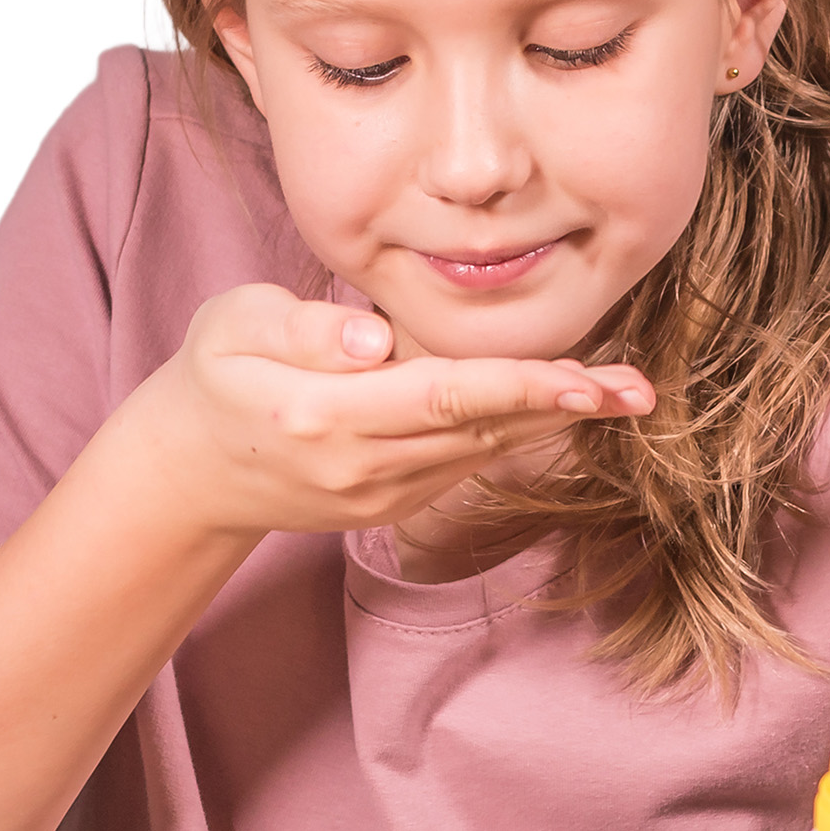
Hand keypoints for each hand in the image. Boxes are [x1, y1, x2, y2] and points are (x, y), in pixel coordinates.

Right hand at [102, 282, 650, 539]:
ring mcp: (380, 495)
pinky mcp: (393, 504)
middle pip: (478, 429)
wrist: (190, 473)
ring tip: (625, 392)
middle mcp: (360, 467)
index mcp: (320, 416)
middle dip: (563, 407)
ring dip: (554, 421)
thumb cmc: (214, 376)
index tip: (583, 380)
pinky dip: (517, 432)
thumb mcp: (232, 327)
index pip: (438, 396)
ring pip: (481, 449)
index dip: (517, 387)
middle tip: (639, 389)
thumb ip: (304, 330)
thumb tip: (375, 342)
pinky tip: (565, 405)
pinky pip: (465, 461)